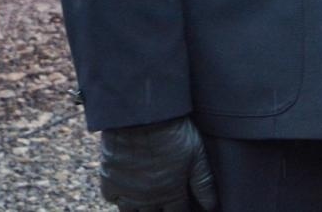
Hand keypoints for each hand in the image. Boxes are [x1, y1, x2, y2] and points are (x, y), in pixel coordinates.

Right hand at [99, 117, 216, 210]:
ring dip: (139, 208)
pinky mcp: (109, 181)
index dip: (182, 210)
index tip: (183, 204)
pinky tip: (126, 188)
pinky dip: (118, 196)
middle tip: (164, 199)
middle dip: (160, 210)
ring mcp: (127, 192)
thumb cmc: (174, 134)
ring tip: (146, 199)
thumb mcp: (197, 156)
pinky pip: (112, 199)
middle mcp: (148, 199)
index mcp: (171, 193)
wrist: (142, 118)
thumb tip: (211, 206)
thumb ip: (203, 183)